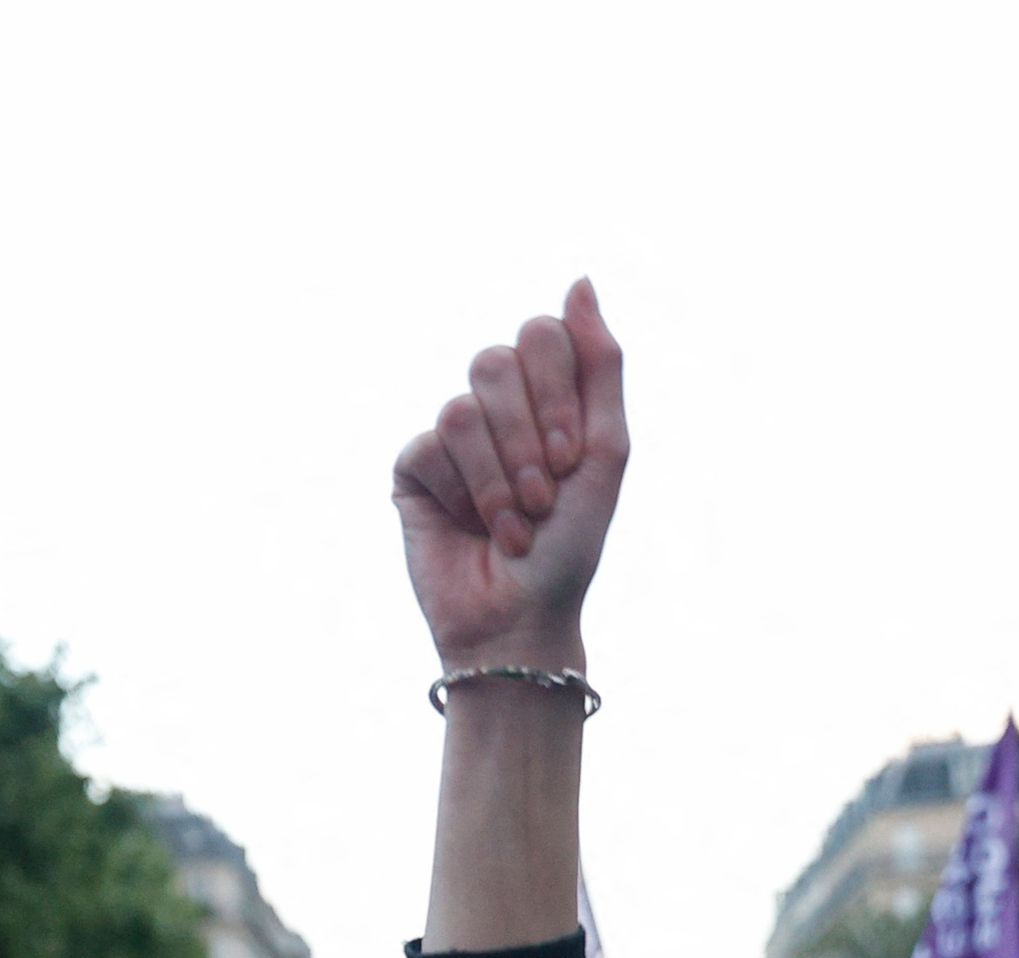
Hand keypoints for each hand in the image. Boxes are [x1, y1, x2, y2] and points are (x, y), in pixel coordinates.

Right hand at [392, 280, 625, 670]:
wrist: (520, 617)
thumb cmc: (570, 543)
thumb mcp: (605, 450)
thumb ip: (600, 362)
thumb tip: (580, 279)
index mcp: (545, 391)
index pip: (541, 335)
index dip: (554, 393)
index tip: (568, 458)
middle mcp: (496, 405)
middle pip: (495, 362)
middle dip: (526, 438)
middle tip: (542, 498)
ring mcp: (451, 434)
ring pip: (461, 408)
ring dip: (497, 479)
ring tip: (513, 526)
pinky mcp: (414, 467)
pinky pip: (429, 447)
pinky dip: (463, 495)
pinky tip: (470, 528)